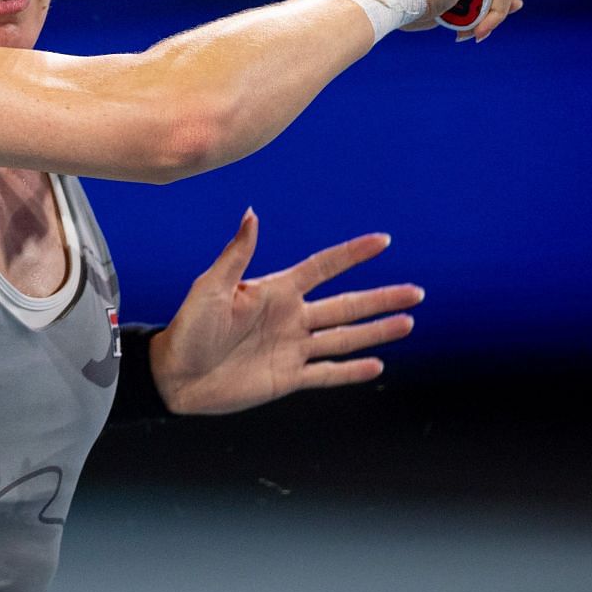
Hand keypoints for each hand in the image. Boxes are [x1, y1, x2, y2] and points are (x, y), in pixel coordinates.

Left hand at [148, 210, 420, 415]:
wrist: (174, 375)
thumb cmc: (188, 327)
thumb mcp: (210, 287)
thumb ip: (237, 255)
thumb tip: (252, 213)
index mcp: (274, 291)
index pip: (322, 267)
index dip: (352, 254)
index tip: (383, 242)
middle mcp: (290, 317)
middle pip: (346, 305)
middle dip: (381, 298)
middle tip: (417, 292)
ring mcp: (292, 348)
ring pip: (344, 337)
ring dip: (377, 331)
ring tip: (408, 323)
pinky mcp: (288, 378)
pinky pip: (327, 373)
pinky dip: (352, 371)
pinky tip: (377, 366)